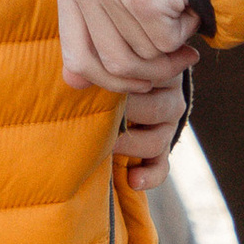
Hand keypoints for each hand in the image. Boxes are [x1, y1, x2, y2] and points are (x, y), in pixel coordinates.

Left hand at [58, 0, 198, 102]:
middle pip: (114, 66)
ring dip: (172, 48)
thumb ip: (93, 34)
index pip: (77, 60)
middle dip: (151, 74)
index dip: (111, 82)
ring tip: (180, 14)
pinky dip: (185, 31)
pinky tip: (186, 2)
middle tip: (180, 60)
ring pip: (143, 56)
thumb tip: (73, 82)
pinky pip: (166, 43)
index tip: (141, 80)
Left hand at [108, 64, 190, 189]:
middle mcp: (170, 98)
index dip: (123, 85)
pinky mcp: (163, 150)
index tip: (99, 88)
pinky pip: (162, 167)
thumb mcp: (110, 63)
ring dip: (129, 146)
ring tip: (106, 145)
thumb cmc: (108, 72)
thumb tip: (73, 77)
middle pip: (155, 109)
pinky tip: (133, 180)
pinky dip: (149, 176)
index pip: (150, 79)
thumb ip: (99, 66)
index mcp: (159, 70)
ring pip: (157, 140)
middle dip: (124, 115)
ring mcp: (168, 126)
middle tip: (99, 116)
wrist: (119, 89)